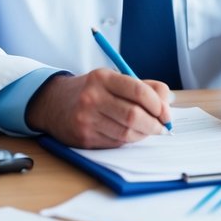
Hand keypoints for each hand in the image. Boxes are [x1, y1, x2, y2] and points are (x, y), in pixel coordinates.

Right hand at [25, 70, 172, 147]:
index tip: (166, 113)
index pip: (139, 91)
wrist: (53, 103)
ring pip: (126, 133)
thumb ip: (143, 87)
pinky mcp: (84, 137)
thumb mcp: (113, 79)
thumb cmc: (91, 90)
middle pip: (134, 115)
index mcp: (103, 78)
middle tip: (162, 126)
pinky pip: (116, 142)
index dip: (158, 105)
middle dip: (154, 124)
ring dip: (143, 134)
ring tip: (147, 130)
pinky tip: (130, 134)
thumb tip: (168, 102)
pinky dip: (129, 140)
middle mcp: (92, 97)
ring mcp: (86, 119)